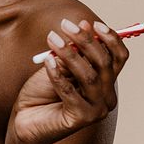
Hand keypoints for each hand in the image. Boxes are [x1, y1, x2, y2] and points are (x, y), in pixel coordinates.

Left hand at [10, 19, 128, 143]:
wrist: (25, 119)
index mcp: (105, 82)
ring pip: (88, 76)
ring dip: (69, 54)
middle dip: (86, 41)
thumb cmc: (42, 92)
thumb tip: (85, 25)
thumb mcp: (59, 65)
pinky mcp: (81, 119)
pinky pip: (70, 92)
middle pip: (105, 64)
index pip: (119, 57)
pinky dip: (57, 74)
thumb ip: (74, 51)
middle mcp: (106, 97)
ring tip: (52, 39)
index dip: (110, 39)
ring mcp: (96, 110)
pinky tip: (47, 62)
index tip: (93, 23)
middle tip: (65, 25)